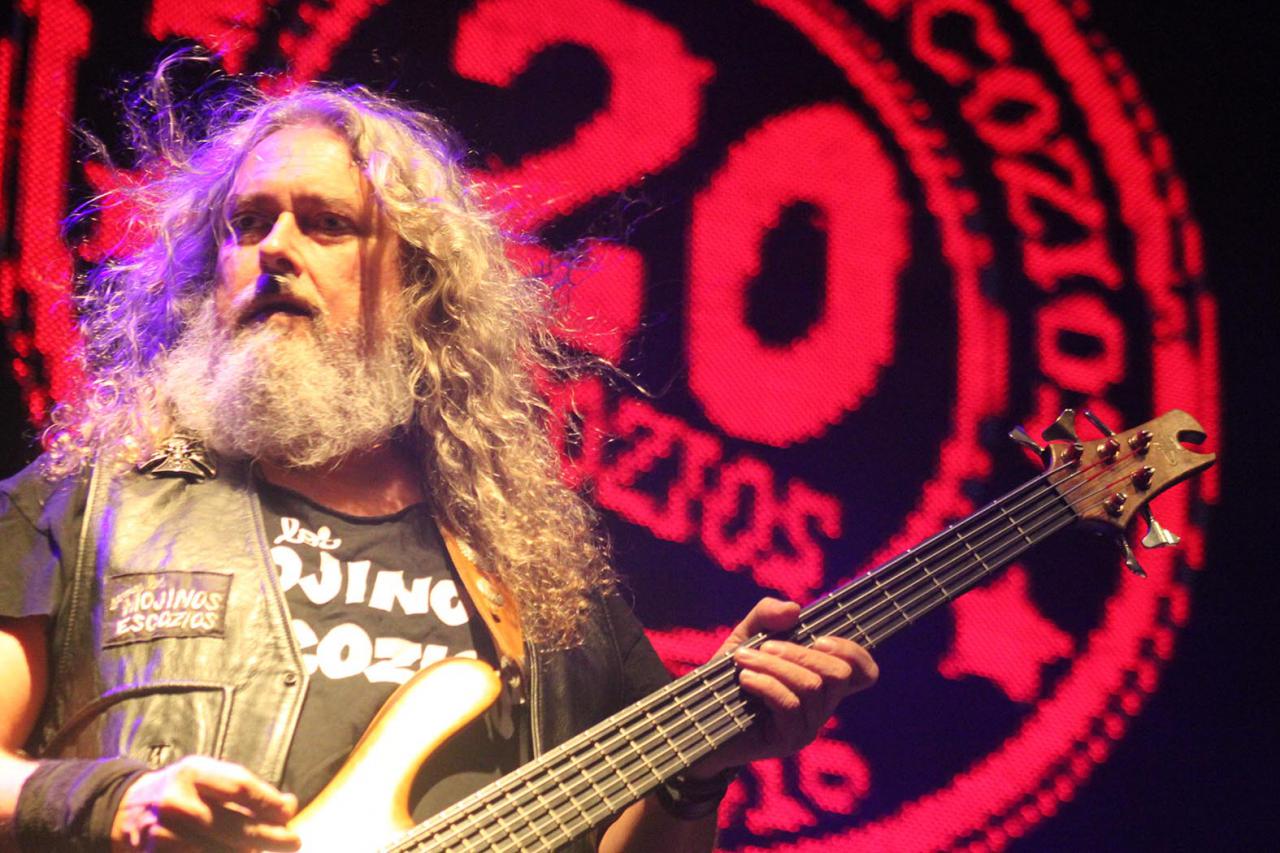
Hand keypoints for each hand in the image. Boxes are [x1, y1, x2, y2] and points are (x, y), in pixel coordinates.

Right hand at [110, 755, 299, 851]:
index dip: (268, 802)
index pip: (240, 787)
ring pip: (220, 851)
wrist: (121, 811)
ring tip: (259, 850)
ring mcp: (162, 834)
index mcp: (192, 773)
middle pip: (235, 825)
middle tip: (293, 842)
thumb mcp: (208, 778)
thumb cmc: (181, 792)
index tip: (289, 812)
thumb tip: (290, 805)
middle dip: (270, 836)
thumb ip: (246, 790)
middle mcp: (176, 802)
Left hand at [691, 598, 877, 776]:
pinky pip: (789, 706)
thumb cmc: (729, 675)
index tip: (820, 639)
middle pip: (839, 675)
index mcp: (821, 681)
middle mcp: (822, 706)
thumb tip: (794, 609)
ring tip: (744, 660)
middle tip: (765, 647)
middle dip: (800, 653)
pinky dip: (766, 684)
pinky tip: (744, 679)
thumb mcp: (746, 636)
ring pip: (810, 687)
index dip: (854, 653)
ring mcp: (808, 727)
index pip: (864, 673)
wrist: (701, 715)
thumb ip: (766, 616)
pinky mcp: (788, 741)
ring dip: (774, 666)